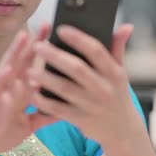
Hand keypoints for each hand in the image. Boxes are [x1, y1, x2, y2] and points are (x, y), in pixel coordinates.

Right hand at [0, 24, 56, 155]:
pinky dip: (1, 81)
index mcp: (18, 88)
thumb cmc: (2, 132)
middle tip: (45, 24)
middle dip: (32, 41)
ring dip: (14, 52)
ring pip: (6, 67)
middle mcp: (9, 86)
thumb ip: (45, 114)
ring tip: (23, 38)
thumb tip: (66, 110)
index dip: (42, 47)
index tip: (55, 31)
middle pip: (20, 58)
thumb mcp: (30, 124)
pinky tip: (8, 73)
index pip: (31, 63)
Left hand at [29, 24, 144, 144]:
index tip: (60, 29)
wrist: (121, 129)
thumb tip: (126, 26)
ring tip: (29, 70)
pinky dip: (44, 102)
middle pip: (76, 68)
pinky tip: (32, 93)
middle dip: (55, 56)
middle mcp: (103, 88)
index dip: (78, 38)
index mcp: (114, 72)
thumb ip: (118, 48)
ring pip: (64, 89)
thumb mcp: (121, 71)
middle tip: (37, 45)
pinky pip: (58, 109)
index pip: (96, 51)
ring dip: (45, 79)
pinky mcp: (80, 119)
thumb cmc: (116, 93)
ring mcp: (91, 105)